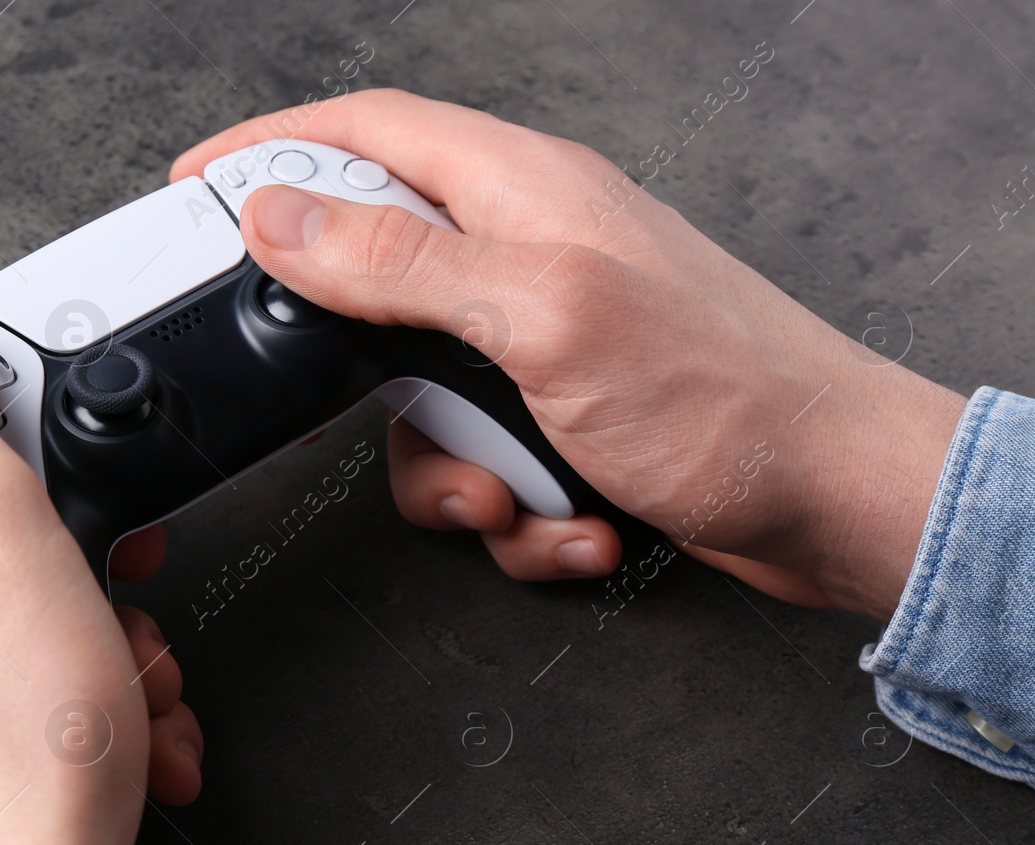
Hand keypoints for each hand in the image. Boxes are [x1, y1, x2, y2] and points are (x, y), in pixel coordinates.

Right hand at [172, 90, 966, 619]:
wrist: (836, 503)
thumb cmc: (726, 396)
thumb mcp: (541, 314)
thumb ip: (402, 258)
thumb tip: (284, 213)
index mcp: (520, 193)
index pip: (366, 133)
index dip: (273, 150)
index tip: (198, 188)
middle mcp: (526, 256)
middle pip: (376, 289)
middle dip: (364, 383)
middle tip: (356, 418)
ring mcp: (544, 343)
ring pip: (418, 407)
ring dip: (454, 477)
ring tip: (521, 494)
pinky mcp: (563, 419)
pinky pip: (481, 467)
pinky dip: (515, 514)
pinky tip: (577, 521)